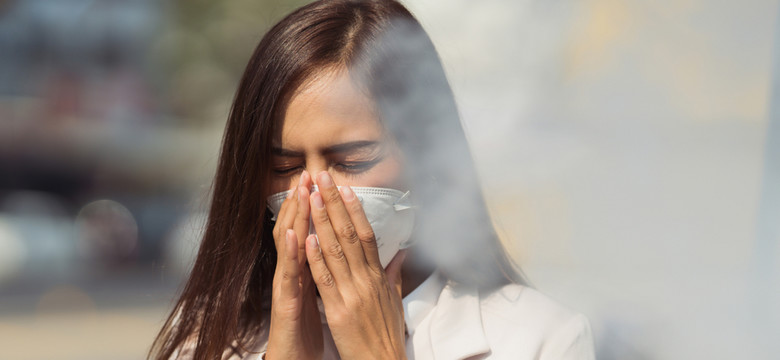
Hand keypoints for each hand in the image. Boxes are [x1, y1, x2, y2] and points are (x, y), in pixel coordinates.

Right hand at [266, 171, 322, 359]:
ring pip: (289, 246)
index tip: (326, 183)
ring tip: (298, 193)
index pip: (312, 231)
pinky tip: (293, 235)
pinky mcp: (284, 302)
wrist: (293, 357)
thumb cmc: (306, 330)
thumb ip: (330, 273)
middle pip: (298, 231)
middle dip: (303, 203)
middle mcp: (294, 272)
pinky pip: (288, 275)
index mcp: (308, 269)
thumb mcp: (322, 296)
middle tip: (308, 175)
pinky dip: (291, 253)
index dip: (318, 208)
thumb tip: (342, 256)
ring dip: (293, 218)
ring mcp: (287, 285)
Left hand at [305, 171, 406, 359]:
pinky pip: (325, 279)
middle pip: (350, 234)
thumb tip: (399, 254)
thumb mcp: (395, 302)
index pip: (366, 235)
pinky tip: (308, 237)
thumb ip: (394, 275)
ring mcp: (353, 293)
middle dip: (334, 204)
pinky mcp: (339, 310)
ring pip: (336, 250)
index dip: (355, 209)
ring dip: (322, 221)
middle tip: (323, 178)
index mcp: (378, 277)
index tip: (345, 188)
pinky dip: (316, 257)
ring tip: (311, 196)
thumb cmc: (386, 336)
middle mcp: (367, 280)